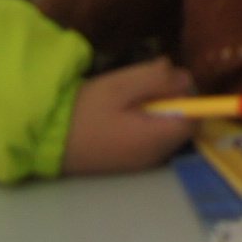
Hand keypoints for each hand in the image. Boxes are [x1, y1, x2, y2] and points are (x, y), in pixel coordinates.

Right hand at [61, 59, 194, 175]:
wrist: (45, 139)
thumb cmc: (85, 110)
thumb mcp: (120, 85)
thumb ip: (156, 79)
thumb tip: (185, 78)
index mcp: (155, 138)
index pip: (196, 121)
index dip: (192, 98)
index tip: (170, 83)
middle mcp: (154, 156)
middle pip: (182, 127)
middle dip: (173, 103)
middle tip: (144, 88)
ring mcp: (140, 163)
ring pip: (166, 133)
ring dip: (158, 112)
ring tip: (130, 99)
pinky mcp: (128, 162)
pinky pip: (150, 140)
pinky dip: (146, 124)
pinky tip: (122, 113)